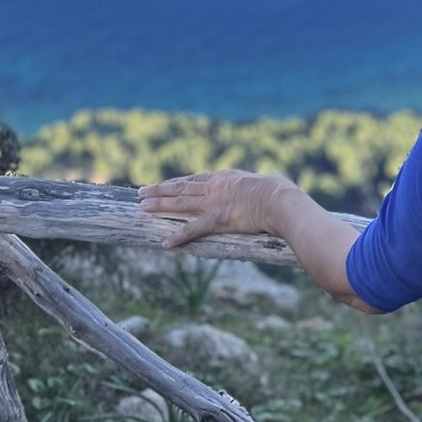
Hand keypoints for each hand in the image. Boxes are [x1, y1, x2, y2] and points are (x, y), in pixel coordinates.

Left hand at [138, 170, 298, 248]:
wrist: (280, 200)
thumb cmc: (280, 191)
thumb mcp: (265, 182)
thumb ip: (256, 185)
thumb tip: (266, 186)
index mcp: (226, 177)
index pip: (196, 179)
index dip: (177, 182)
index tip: (164, 184)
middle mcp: (215, 188)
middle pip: (181, 188)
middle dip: (159, 190)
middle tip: (141, 192)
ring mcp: (214, 204)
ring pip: (179, 204)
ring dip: (159, 206)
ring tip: (142, 207)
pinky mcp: (216, 220)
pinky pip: (193, 230)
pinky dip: (178, 237)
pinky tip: (165, 243)